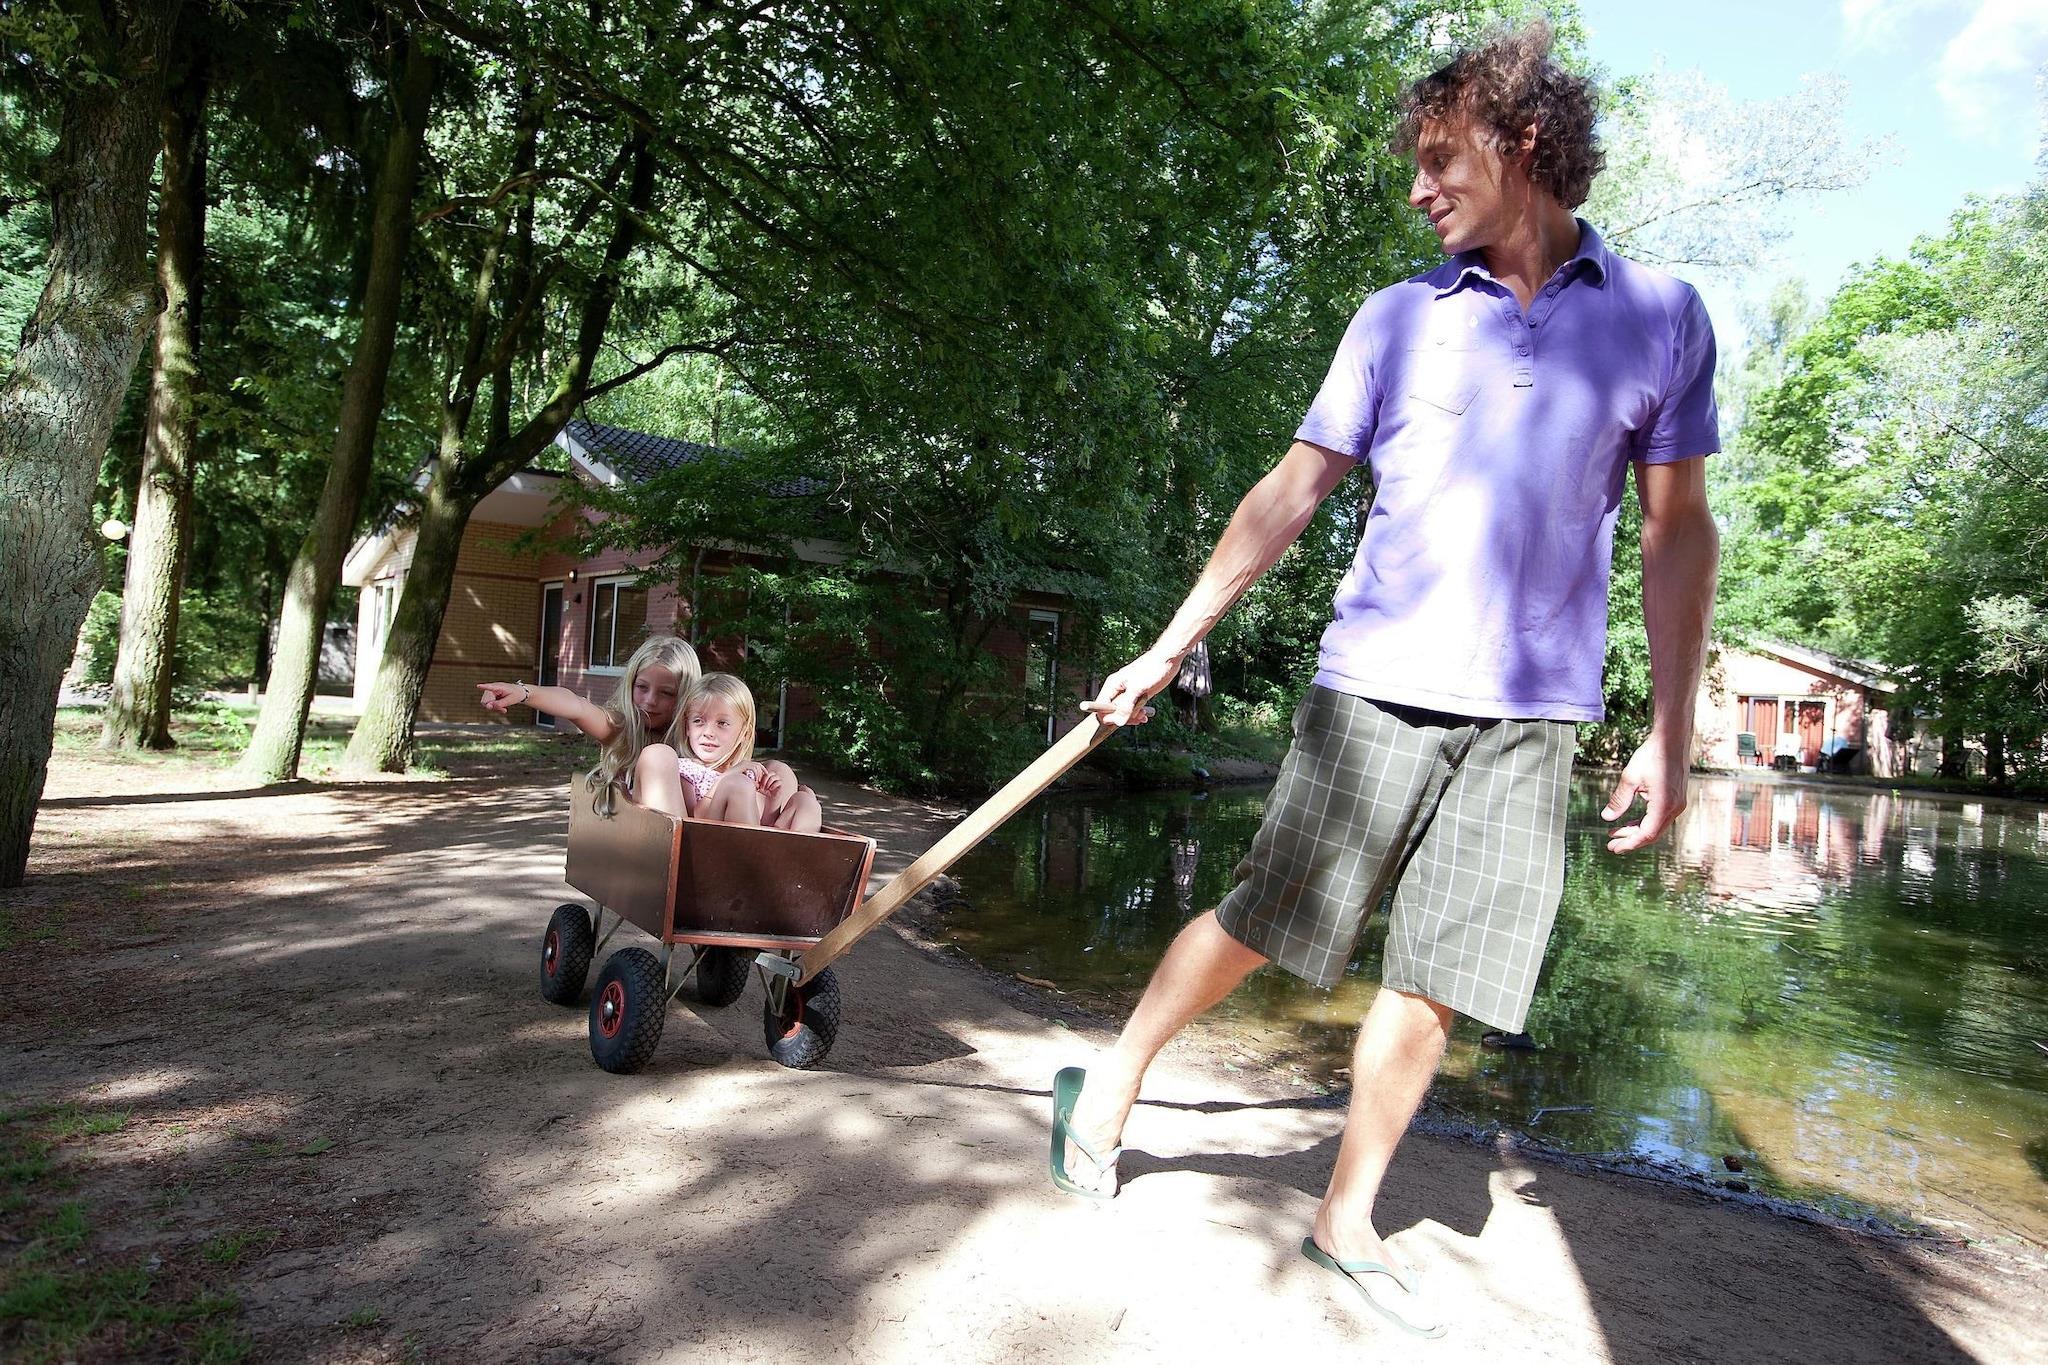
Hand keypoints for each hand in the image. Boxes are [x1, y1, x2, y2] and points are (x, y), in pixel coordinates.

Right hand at [477, 681, 524, 712]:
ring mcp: (491, 693)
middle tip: (503, 710)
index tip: (478, 686)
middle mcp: (492, 689)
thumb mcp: (510, 700)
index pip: (490, 687)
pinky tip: (502, 709)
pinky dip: (495, 708)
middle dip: (492, 707)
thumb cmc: (516, 694)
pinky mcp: (491, 697)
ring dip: (494, 708)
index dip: (484, 687)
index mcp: (499, 686)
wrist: (520, 692)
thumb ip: (499, 704)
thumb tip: (488, 707)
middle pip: (486, 701)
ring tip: (504, 710)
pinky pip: (489, 705)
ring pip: (486, 704)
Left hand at [756, 766, 787, 802]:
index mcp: (769, 775)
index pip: (765, 773)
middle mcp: (774, 776)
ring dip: (768, 783)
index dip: (761, 778)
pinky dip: (773, 786)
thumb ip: (756, 783)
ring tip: (765, 789)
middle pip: (769, 774)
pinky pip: (778, 782)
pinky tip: (770, 790)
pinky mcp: (781, 785)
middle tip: (761, 786)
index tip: (758, 784)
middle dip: (764, 780)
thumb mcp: (759, 787)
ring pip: (773, 777)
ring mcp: (778, 780)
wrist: (771, 800)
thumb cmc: (765, 792)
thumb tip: (752, 780)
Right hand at [1081, 648, 1180, 726]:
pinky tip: (1145, 715)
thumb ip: (1126, 705)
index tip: (1119, 721)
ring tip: (1143, 716)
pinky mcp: (1137, 695)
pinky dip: (1138, 714)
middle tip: (1136, 718)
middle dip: (1123, 717)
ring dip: (1132, 717)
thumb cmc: (1150, 668)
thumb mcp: (1137, 688)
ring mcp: (1128, 693)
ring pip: (1123, 712)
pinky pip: (1133, 709)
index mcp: (1112, 685)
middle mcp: (1118, 690)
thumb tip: (1117, 722)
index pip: (1101, 706)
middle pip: (1112, 712)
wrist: (1166, 659)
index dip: (1108, 717)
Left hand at [1602, 732, 1689, 852]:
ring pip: (1656, 826)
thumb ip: (1619, 800)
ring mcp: (1678, 804)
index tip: (1613, 848)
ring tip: (1616, 833)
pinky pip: (1660, 817)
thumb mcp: (1630, 778)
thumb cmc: (1652, 755)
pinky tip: (1631, 822)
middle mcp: (1674, 808)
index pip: (1646, 834)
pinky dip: (1645, 821)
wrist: (1672, 739)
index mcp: (1664, 805)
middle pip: (1651, 834)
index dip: (1629, 843)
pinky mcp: (1676, 798)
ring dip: (1636, 831)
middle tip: (1611, 845)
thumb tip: (1607, 817)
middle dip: (1630, 840)